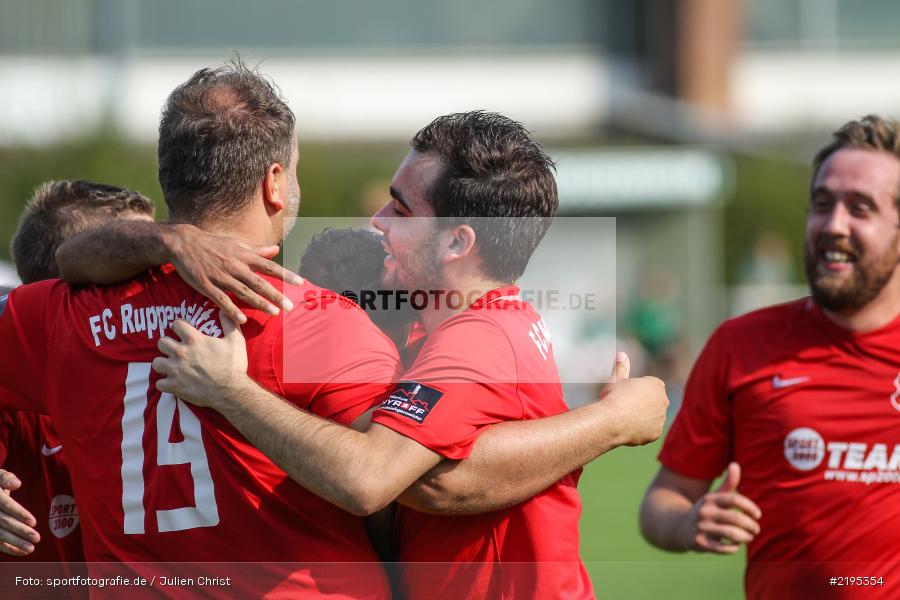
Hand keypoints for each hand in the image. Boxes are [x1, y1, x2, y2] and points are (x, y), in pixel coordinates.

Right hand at [0, 469, 39, 555]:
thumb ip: (6, 478)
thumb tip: (17, 484)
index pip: (6, 505)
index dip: (19, 513)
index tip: (33, 522)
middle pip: (3, 522)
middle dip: (20, 531)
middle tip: (37, 538)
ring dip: (14, 543)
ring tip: (31, 548)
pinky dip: (8, 548)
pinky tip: (21, 552)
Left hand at [154, 314, 249, 409]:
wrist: (231, 391)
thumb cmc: (234, 366)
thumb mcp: (236, 340)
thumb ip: (229, 323)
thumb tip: (224, 310)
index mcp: (194, 340)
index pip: (176, 324)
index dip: (180, 327)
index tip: (183, 331)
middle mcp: (181, 353)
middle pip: (161, 342)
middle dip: (168, 344)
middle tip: (176, 350)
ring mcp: (176, 370)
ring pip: (156, 363)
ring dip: (163, 364)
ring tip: (172, 366)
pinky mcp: (174, 386)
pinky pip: (159, 383)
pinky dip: (165, 383)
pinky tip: (173, 382)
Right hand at [164, 225, 303, 324]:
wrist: (184, 243)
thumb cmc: (213, 244)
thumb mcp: (237, 244)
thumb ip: (257, 250)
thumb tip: (276, 250)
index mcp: (244, 256)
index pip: (269, 266)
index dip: (285, 274)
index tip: (300, 283)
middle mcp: (235, 266)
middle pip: (259, 283)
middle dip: (275, 295)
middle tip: (290, 307)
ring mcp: (220, 277)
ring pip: (243, 293)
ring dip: (259, 304)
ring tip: (274, 313)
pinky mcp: (206, 285)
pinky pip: (221, 300)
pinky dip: (232, 310)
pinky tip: (242, 320)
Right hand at [599, 352, 668, 445]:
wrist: (612, 421)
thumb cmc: (614, 397)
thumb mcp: (616, 379)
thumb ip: (622, 367)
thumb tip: (621, 354)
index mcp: (656, 384)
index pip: (648, 386)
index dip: (634, 390)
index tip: (624, 394)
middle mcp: (664, 400)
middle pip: (652, 401)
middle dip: (641, 404)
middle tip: (624, 406)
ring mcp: (661, 418)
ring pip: (651, 417)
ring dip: (642, 417)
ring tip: (624, 418)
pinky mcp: (656, 432)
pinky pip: (649, 431)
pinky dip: (641, 430)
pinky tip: (628, 428)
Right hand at [677, 463, 761, 553]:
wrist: (678, 527)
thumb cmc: (705, 511)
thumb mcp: (714, 496)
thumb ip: (728, 483)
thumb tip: (735, 464)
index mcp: (710, 499)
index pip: (734, 499)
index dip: (750, 507)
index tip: (757, 515)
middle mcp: (705, 512)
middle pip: (736, 519)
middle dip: (751, 526)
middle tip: (756, 529)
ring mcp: (701, 528)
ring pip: (731, 534)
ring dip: (745, 537)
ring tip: (749, 537)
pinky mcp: (700, 543)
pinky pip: (723, 548)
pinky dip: (733, 548)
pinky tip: (735, 545)